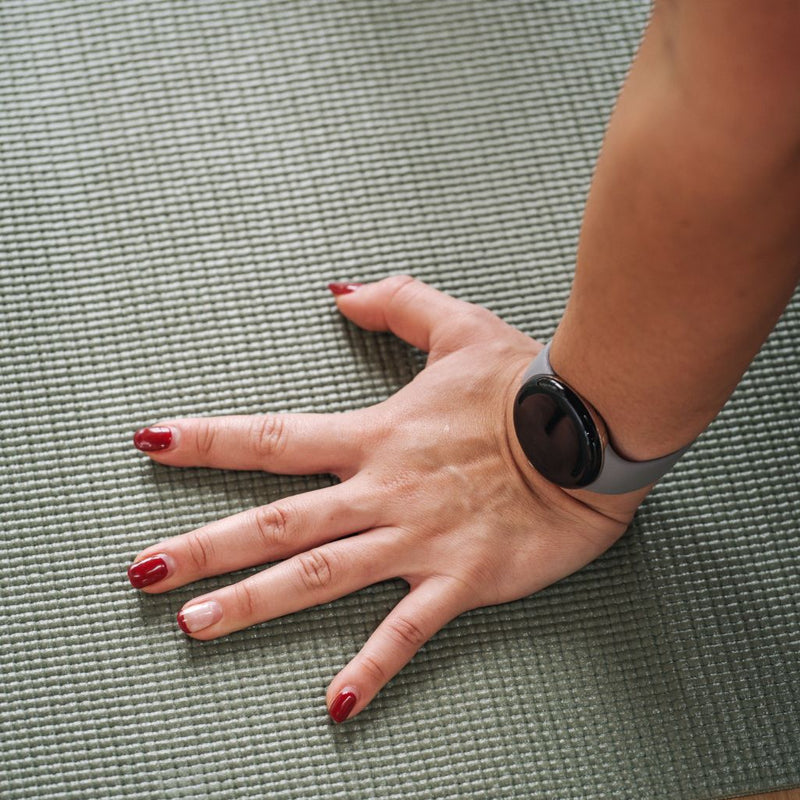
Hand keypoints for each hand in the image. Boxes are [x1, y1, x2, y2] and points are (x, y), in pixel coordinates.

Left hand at [128, 276, 642, 722]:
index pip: (273, 439)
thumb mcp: (459, 326)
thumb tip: (341, 289)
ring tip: (192, 626)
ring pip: (318, 576)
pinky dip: (370, 668)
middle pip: (275, 522)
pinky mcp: (460, 580)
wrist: (593, 430)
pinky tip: (334, 704)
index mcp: (376, 436)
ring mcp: (416, 540)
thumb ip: (396, 302)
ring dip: (253, 603)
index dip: (208, 441)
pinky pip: (406, 630)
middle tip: (141, 571)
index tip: (153, 442)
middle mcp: (382, 492)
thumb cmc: (528, 382)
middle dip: (205, 546)